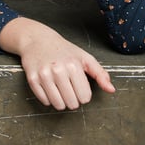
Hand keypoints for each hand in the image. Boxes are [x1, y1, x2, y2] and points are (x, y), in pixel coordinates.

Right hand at [0, 17, 114, 109]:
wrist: (38, 40)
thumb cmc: (64, 50)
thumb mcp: (84, 58)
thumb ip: (100, 74)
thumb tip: (111, 90)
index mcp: (74, 65)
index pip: (85, 97)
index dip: (84, 95)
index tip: (79, 87)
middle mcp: (58, 69)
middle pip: (72, 103)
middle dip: (73, 100)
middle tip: (69, 89)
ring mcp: (44, 74)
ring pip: (58, 105)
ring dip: (61, 102)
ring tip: (60, 91)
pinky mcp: (32, 79)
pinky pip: (44, 101)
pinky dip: (48, 99)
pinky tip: (50, 88)